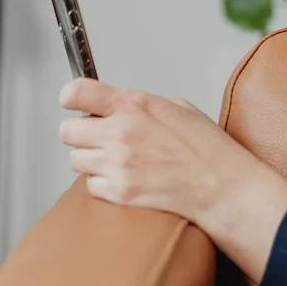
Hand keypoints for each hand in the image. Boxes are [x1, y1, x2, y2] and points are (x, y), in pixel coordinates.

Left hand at [58, 78, 286, 284]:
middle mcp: (120, 132)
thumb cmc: (204, 144)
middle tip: (97, 136)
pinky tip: (124, 178)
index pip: (78, 92)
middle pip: (67, 131)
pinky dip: (102, 183)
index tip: (72, 100)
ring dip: (90, 159)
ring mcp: (118, 165)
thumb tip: (111, 106)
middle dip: (80, 132)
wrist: (219, 183)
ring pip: (75, 160)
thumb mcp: (174, 105)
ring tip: (115, 159)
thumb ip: (137, 104)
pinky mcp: (120, 193)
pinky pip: (90, 186)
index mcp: (133, 104)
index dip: (71, 96)